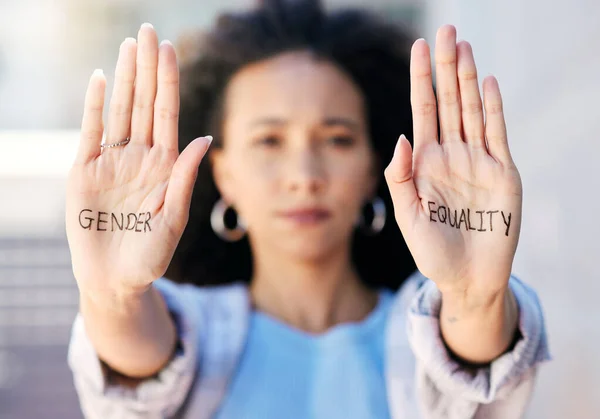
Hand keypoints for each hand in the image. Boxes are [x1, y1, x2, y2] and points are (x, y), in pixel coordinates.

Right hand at [66, 23, 211, 299]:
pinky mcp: (84, 172)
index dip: (169, 82)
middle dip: (148, 68)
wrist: (115, 280)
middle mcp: (139, 157)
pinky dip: (94, 107)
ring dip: (125, 77)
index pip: (167, 115)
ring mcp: (112, 162)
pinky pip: (90, 133)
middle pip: (144, 104)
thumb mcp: (173, 220)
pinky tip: (101, 80)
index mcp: (164, 166)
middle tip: (149, 30)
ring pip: (120, 111)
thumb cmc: (150, 256)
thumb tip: (205, 139)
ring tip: (130, 45)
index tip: (170, 49)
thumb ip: (183, 179)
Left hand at [385, 25, 521, 296]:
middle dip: (446, 67)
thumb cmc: (433, 252)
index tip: (419, 46)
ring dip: (468, 79)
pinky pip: (496, 135)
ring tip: (464, 46)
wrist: (467, 279)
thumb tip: (401, 137)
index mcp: (425, 162)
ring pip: (471, 111)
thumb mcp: (408, 216)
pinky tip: (486, 84)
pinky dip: (492, 110)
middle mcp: (451, 154)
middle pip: (448, 101)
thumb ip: (401, 178)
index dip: (421, 79)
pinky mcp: (502, 174)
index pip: (423, 110)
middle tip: (447, 30)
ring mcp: (478, 161)